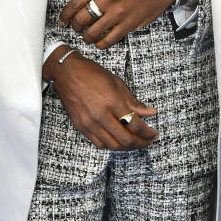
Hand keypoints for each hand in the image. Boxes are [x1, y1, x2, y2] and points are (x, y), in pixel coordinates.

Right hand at [43, 50, 157, 149]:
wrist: (67, 73)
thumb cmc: (92, 74)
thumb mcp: (117, 84)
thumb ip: (134, 102)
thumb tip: (151, 113)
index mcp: (112, 101)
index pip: (135, 124)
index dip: (147, 133)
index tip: (153, 134)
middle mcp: (101, 115)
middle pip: (125, 139)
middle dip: (140, 143)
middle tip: (147, 142)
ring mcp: (89, 123)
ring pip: (112, 145)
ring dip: (127, 147)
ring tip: (134, 143)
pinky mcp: (81, 126)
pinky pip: (99, 143)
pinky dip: (111, 145)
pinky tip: (118, 141)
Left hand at [60, 0, 178, 49]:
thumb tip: (80, 6)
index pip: (75, 3)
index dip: (65, 15)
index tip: (63, 20)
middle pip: (82, 19)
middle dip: (75, 27)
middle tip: (75, 28)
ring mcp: (118, 12)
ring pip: (93, 32)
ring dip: (87, 37)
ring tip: (87, 37)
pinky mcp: (128, 24)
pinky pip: (109, 39)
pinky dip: (100, 44)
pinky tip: (99, 42)